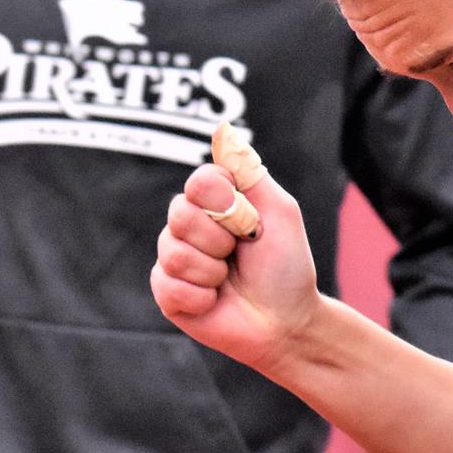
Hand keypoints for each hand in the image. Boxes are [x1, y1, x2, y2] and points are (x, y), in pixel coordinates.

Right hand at [151, 162, 320, 373]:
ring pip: (174, 251)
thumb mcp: (279, 210)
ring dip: (213, 270)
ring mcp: (175, 257)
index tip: (252, 223)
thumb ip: (248, 172)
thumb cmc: (285, 265)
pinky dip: (202, 296)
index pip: (199, 181)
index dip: (226, 203)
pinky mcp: (166, 291)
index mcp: (215, 200)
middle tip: (240, 253)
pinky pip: (169, 285)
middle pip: (180, 213)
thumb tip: (222, 131)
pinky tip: (214, 300)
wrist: (284, 321)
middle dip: (221, 240)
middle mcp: (190, 223)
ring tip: (229, 279)